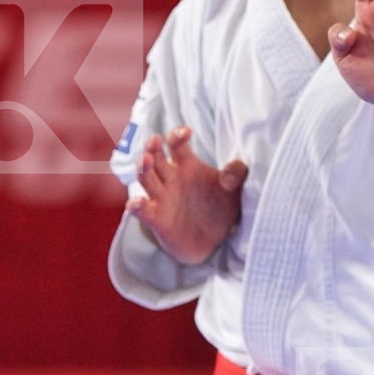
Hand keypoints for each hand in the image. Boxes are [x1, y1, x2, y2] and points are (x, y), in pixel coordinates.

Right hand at [128, 126, 247, 266]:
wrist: (214, 242)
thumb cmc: (219, 209)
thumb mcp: (234, 191)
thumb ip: (236, 175)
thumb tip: (233, 171)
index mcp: (188, 166)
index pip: (177, 145)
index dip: (178, 136)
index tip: (186, 132)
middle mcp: (171, 178)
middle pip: (156, 157)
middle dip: (153, 147)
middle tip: (155, 140)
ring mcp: (161, 197)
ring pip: (146, 178)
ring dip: (143, 168)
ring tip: (145, 160)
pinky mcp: (156, 218)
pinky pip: (142, 210)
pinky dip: (136, 206)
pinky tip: (137, 203)